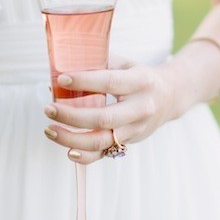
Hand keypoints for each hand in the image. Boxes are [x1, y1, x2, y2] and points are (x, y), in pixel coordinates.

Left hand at [43, 57, 172, 164]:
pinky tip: (68, 150)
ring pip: (102, 140)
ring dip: (71, 138)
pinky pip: (105, 153)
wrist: (170, 97)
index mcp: (140, 81)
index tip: (61, 78)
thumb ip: (99, 62)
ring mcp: (136, 128)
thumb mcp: (126, 63)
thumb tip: (62, 65)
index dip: (84, 81)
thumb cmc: (140, 77)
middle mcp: (140, 108)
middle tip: (49, 109)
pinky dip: (85, 156)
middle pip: (103, 118)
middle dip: (72, 115)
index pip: (110, 82)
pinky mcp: (130, 142)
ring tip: (50, 129)